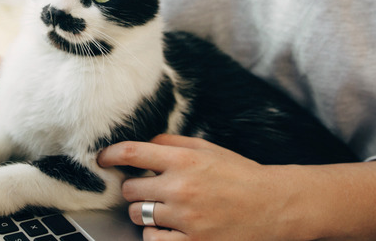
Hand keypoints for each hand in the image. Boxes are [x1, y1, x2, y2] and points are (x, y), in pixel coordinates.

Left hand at [98, 134, 289, 239]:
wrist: (273, 206)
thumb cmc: (239, 175)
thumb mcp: (208, 149)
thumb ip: (172, 143)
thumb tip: (142, 143)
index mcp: (184, 160)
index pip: (132, 153)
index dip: (110, 155)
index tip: (102, 159)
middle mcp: (181, 188)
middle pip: (130, 189)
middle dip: (135, 188)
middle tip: (150, 189)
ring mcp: (185, 218)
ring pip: (138, 214)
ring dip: (144, 212)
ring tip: (164, 208)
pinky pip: (152, 239)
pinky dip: (154, 234)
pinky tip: (167, 227)